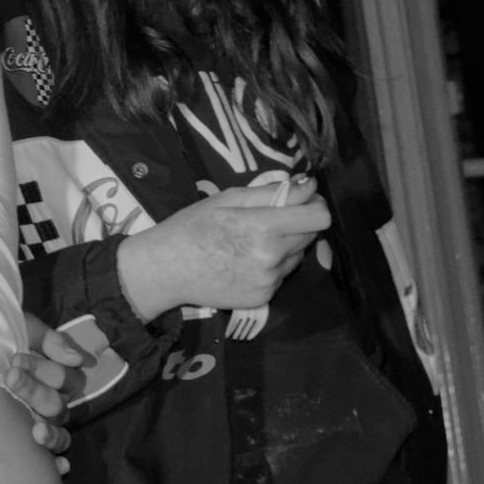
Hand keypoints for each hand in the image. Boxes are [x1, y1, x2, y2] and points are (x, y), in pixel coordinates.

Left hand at [7, 315, 86, 463]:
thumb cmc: (0, 340)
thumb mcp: (23, 330)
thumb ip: (49, 340)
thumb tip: (78, 359)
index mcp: (57, 377)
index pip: (65, 379)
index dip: (43, 370)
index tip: (15, 359)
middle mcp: (54, 402)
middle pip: (57, 405)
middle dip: (33, 390)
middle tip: (10, 377)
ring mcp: (45, 423)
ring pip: (58, 433)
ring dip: (49, 432)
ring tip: (35, 430)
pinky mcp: (33, 440)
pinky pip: (54, 457)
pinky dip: (57, 463)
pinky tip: (57, 468)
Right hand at [117, 178, 328, 320]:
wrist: (165, 270)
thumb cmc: (191, 227)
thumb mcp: (226, 199)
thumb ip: (269, 192)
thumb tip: (307, 186)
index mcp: (262, 228)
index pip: (318, 218)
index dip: (316, 204)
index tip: (305, 198)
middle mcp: (272, 257)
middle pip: (312, 235)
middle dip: (299, 222)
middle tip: (273, 217)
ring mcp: (269, 281)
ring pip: (297, 256)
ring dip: (286, 245)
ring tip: (253, 241)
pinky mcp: (264, 297)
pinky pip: (281, 275)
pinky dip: (272, 265)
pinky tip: (245, 260)